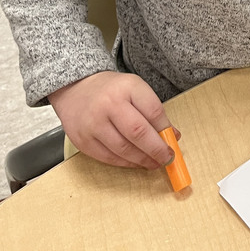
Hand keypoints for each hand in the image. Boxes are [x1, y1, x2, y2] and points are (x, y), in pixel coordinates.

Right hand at [48, 71, 176, 168]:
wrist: (76, 88)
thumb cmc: (111, 90)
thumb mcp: (135, 89)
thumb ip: (153, 111)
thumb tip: (172, 135)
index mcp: (127, 87)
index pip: (153, 111)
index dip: (166, 129)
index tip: (173, 141)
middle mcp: (109, 104)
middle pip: (138, 132)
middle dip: (156, 149)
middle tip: (167, 158)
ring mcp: (93, 123)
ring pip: (123, 149)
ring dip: (142, 160)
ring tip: (154, 163)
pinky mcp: (82, 140)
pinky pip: (108, 157)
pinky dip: (125, 163)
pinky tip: (135, 162)